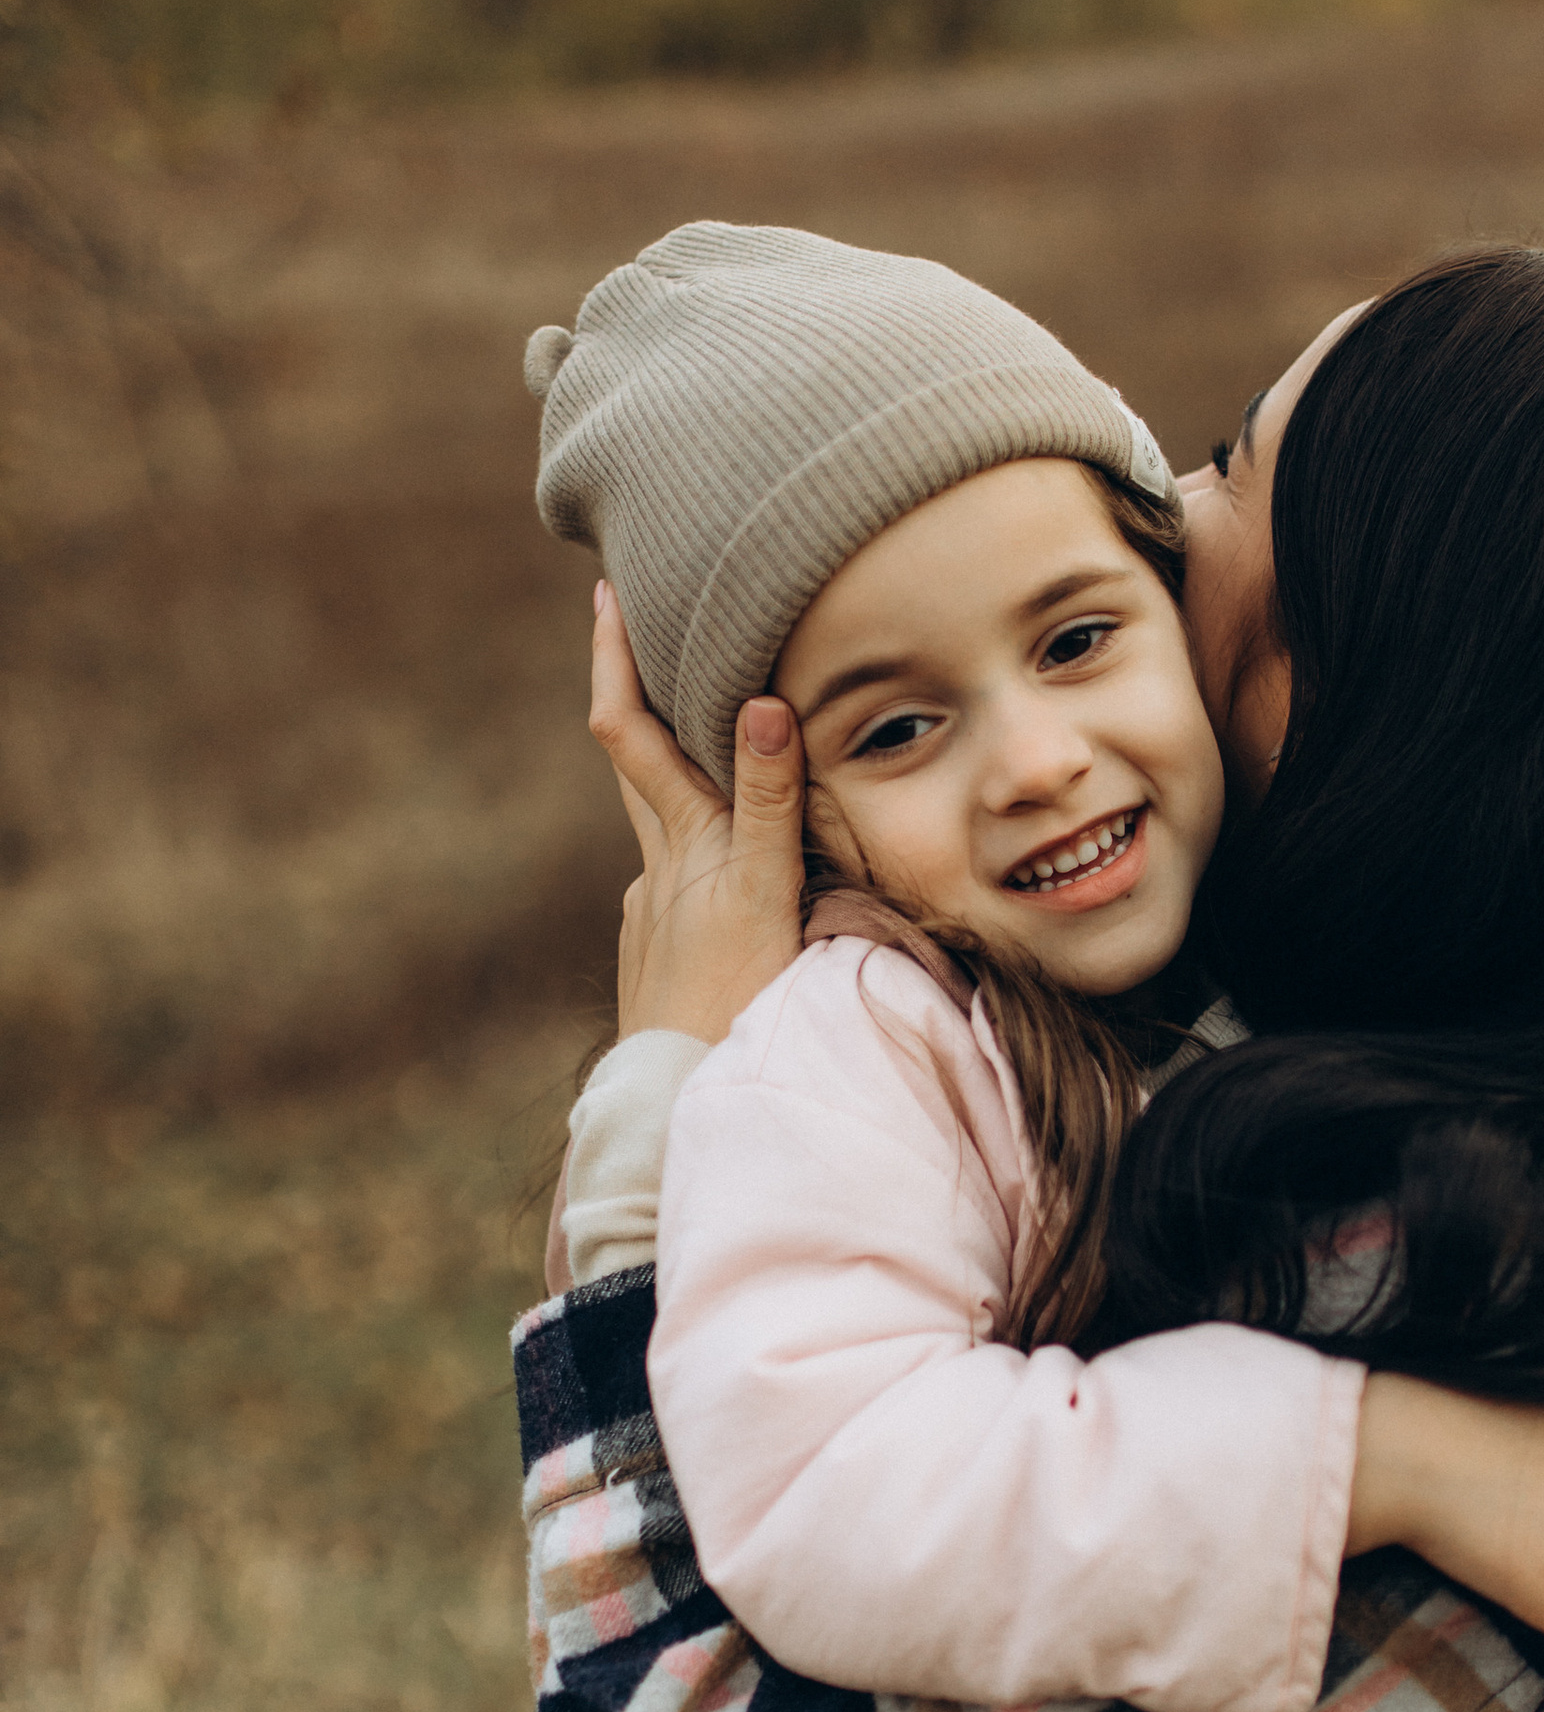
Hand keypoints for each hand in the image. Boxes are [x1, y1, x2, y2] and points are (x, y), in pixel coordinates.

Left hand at [590, 585, 808, 1045]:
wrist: (679, 1114)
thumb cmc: (739, 1012)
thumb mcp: (768, 899)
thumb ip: (769, 805)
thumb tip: (760, 703)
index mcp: (683, 846)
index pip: (629, 735)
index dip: (615, 663)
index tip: (607, 597)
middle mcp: (656, 873)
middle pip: (638, 766)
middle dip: (638, 696)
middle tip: (635, 627)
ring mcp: (651, 918)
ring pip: (660, 824)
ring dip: (673, 774)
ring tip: (706, 735)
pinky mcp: (657, 958)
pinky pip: (675, 879)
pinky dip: (695, 847)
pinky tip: (722, 861)